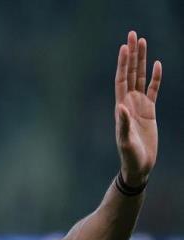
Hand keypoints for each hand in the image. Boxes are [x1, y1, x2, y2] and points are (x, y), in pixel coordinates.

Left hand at [115, 30, 161, 186]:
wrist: (139, 166)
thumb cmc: (130, 156)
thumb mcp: (125, 141)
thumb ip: (122, 125)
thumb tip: (120, 107)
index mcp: (121, 108)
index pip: (121, 80)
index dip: (122, 64)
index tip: (124, 47)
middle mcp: (128, 104)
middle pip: (130, 74)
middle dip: (131, 55)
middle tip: (133, 34)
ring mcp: (139, 107)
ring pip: (141, 78)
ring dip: (142, 61)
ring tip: (142, 42)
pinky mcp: (149, 112)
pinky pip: (153, 90)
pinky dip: (156, 78)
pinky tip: (158, 64)